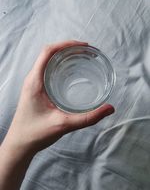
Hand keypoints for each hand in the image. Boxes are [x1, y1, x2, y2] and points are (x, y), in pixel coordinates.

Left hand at [3, 40, 114, 155]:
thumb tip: (109, 108)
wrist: (20, 144)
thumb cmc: (35, 134)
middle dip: (68, 48)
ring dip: (64, 56)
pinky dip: (60, 66)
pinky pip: (48, 71)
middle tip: (87, 52)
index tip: (84, 46)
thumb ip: (88, 118)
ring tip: (82, 58)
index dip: (66, 44)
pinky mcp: (36, 90)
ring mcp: (33, 84)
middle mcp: (32, 79)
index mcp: (35, 81)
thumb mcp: (64, 125)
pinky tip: (72, 73)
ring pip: (48, 62)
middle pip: (49, 54)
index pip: (48, 52)